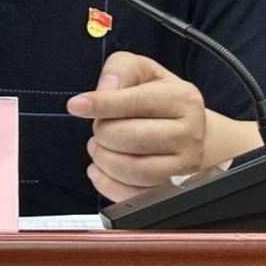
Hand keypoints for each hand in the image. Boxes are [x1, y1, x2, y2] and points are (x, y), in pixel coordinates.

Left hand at [65, 51, 207, 202]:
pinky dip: (106, 183)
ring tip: (99, 146)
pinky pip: (131, 196)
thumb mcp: (143, 71)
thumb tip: (104, 89)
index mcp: (183, 99)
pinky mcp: (171, 192)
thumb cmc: (159, 99)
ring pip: (132, 170)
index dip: (103, 104)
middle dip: (103, 132)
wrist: (186, 130)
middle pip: (132, 138)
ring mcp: (183, 167)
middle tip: (100, 126)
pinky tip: (101, 168)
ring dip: (103, 158)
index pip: (138, 102)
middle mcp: (189, 134)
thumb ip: (122, 69)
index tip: (76, 105)